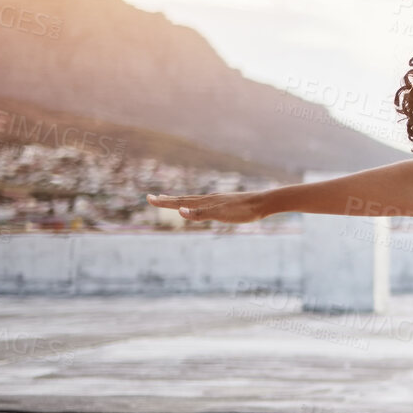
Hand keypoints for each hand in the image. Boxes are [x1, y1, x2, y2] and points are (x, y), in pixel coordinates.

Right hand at [145, 190, 270, 223]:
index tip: (148, 198)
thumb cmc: (243, 210)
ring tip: (171, 200)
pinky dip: (196, 204)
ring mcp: (217, 200)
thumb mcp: (221, 214)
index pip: (179, 202)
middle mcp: (209, 199)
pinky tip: (199, 206)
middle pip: (183, 199)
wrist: (263, 203)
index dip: (164, 202)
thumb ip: (200, 214)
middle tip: (152, 198)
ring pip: (194, 200)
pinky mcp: (226, 203)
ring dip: (180, 201)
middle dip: (167, 200)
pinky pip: (205, 203)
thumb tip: (179, 212)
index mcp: (205, 202)